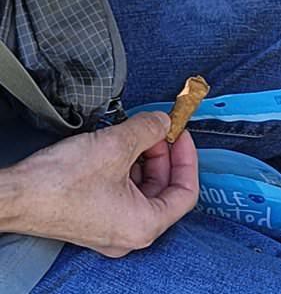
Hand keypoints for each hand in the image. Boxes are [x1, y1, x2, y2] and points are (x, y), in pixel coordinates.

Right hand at [5, 112, 198, 256]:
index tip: (181, 134)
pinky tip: (119, 145)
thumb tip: (163, 121)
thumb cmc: (61, 182)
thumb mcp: (118, 145)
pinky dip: (127, 167)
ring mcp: (110, 227)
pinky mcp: (94, 218)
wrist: (15, 195)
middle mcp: (129, 234)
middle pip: (165, 188)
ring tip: (136, 132)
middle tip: (158, 128)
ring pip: (143, 188)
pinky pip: (123, 191)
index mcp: (143, 225)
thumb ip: (151, 129)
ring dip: (145, 158)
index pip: (186, 193)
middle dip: (164, 154)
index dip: (188, 158)